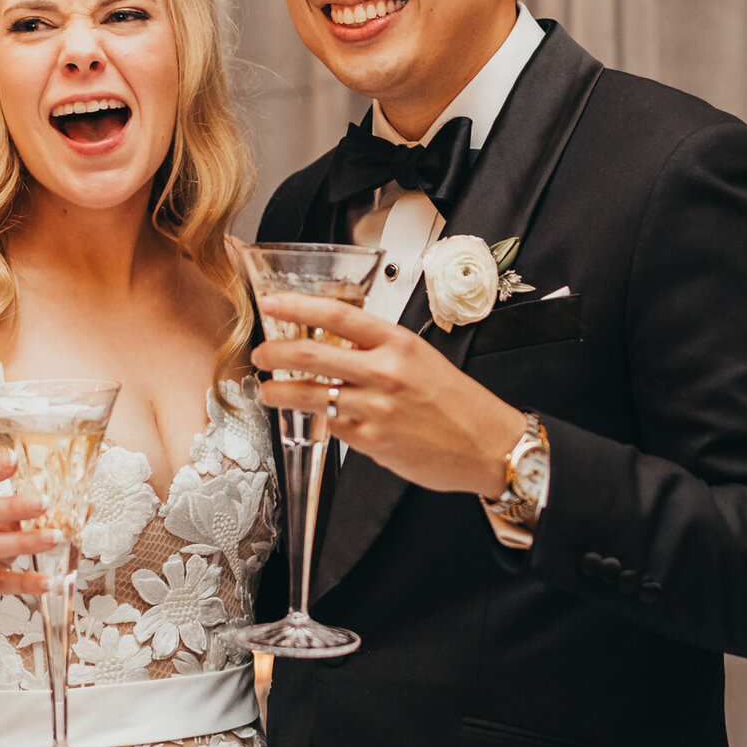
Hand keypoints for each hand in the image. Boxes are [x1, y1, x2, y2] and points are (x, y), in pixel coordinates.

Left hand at [252, 292, 525, 496]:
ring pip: (308, 395)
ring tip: (267, 391)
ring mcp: (375, 408)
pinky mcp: (370, 441)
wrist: (487, 444)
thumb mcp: (420, 357)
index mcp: (397, 343)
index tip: (271, 303)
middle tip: (259, 355)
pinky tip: (306, 418)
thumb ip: (378, 348)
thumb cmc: (456, 401)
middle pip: (310, 355)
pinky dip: (312, 421)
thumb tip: (335, 344)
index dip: (296, 307)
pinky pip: (328, 426)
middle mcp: (383, 372)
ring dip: (277, 392)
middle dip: (272, 354)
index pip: (336, 316)